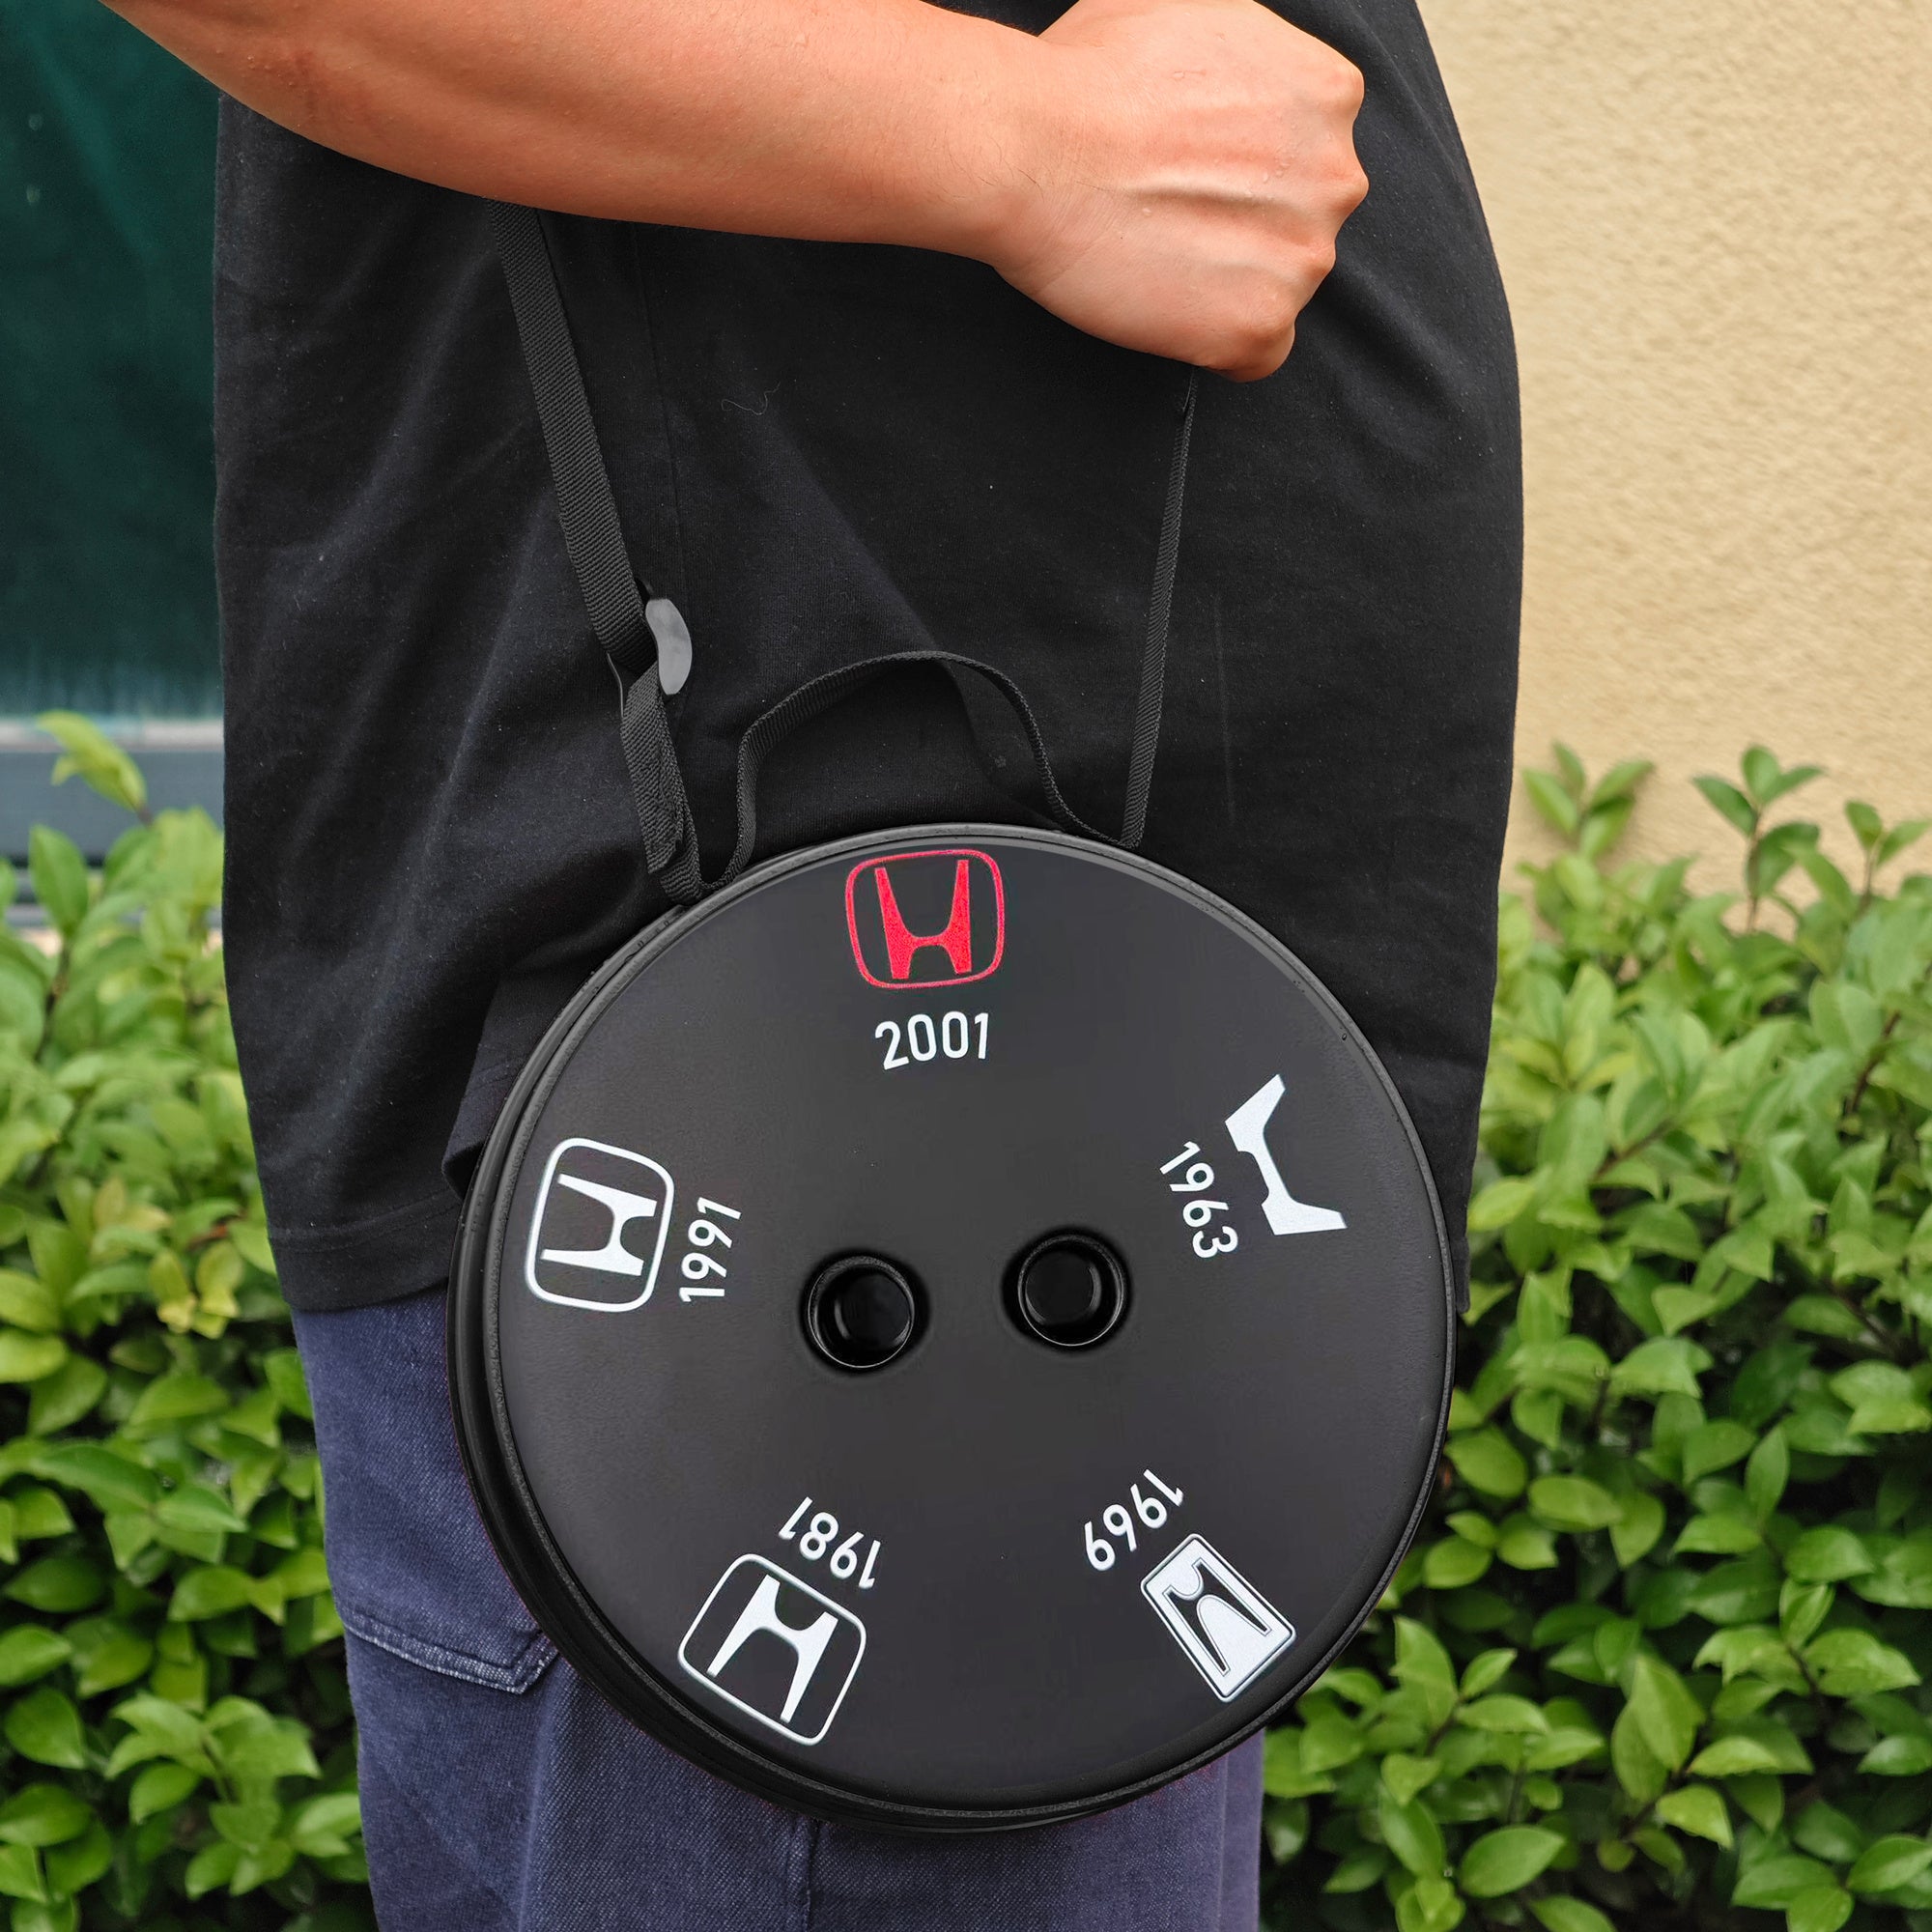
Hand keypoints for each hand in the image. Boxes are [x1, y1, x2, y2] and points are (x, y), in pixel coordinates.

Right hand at [983, 0, 1367, 378]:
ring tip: (1156, 258)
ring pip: (1280, 288)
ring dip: (1227, 284)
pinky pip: (1256, 354)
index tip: (1194, 175)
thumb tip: (1221, 82)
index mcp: (1328, 95)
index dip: (1246, 169)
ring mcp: (1303, 258)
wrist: (1035, 149)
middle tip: (1169, 218)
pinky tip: (1167, 309)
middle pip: (1302, 223)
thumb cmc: (1087, 76)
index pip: (1310, 153)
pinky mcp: (1259, 327)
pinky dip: (1215, 344)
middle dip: (1244, 227)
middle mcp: (1335, 177)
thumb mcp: (1188, 12)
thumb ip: (1241, 56)